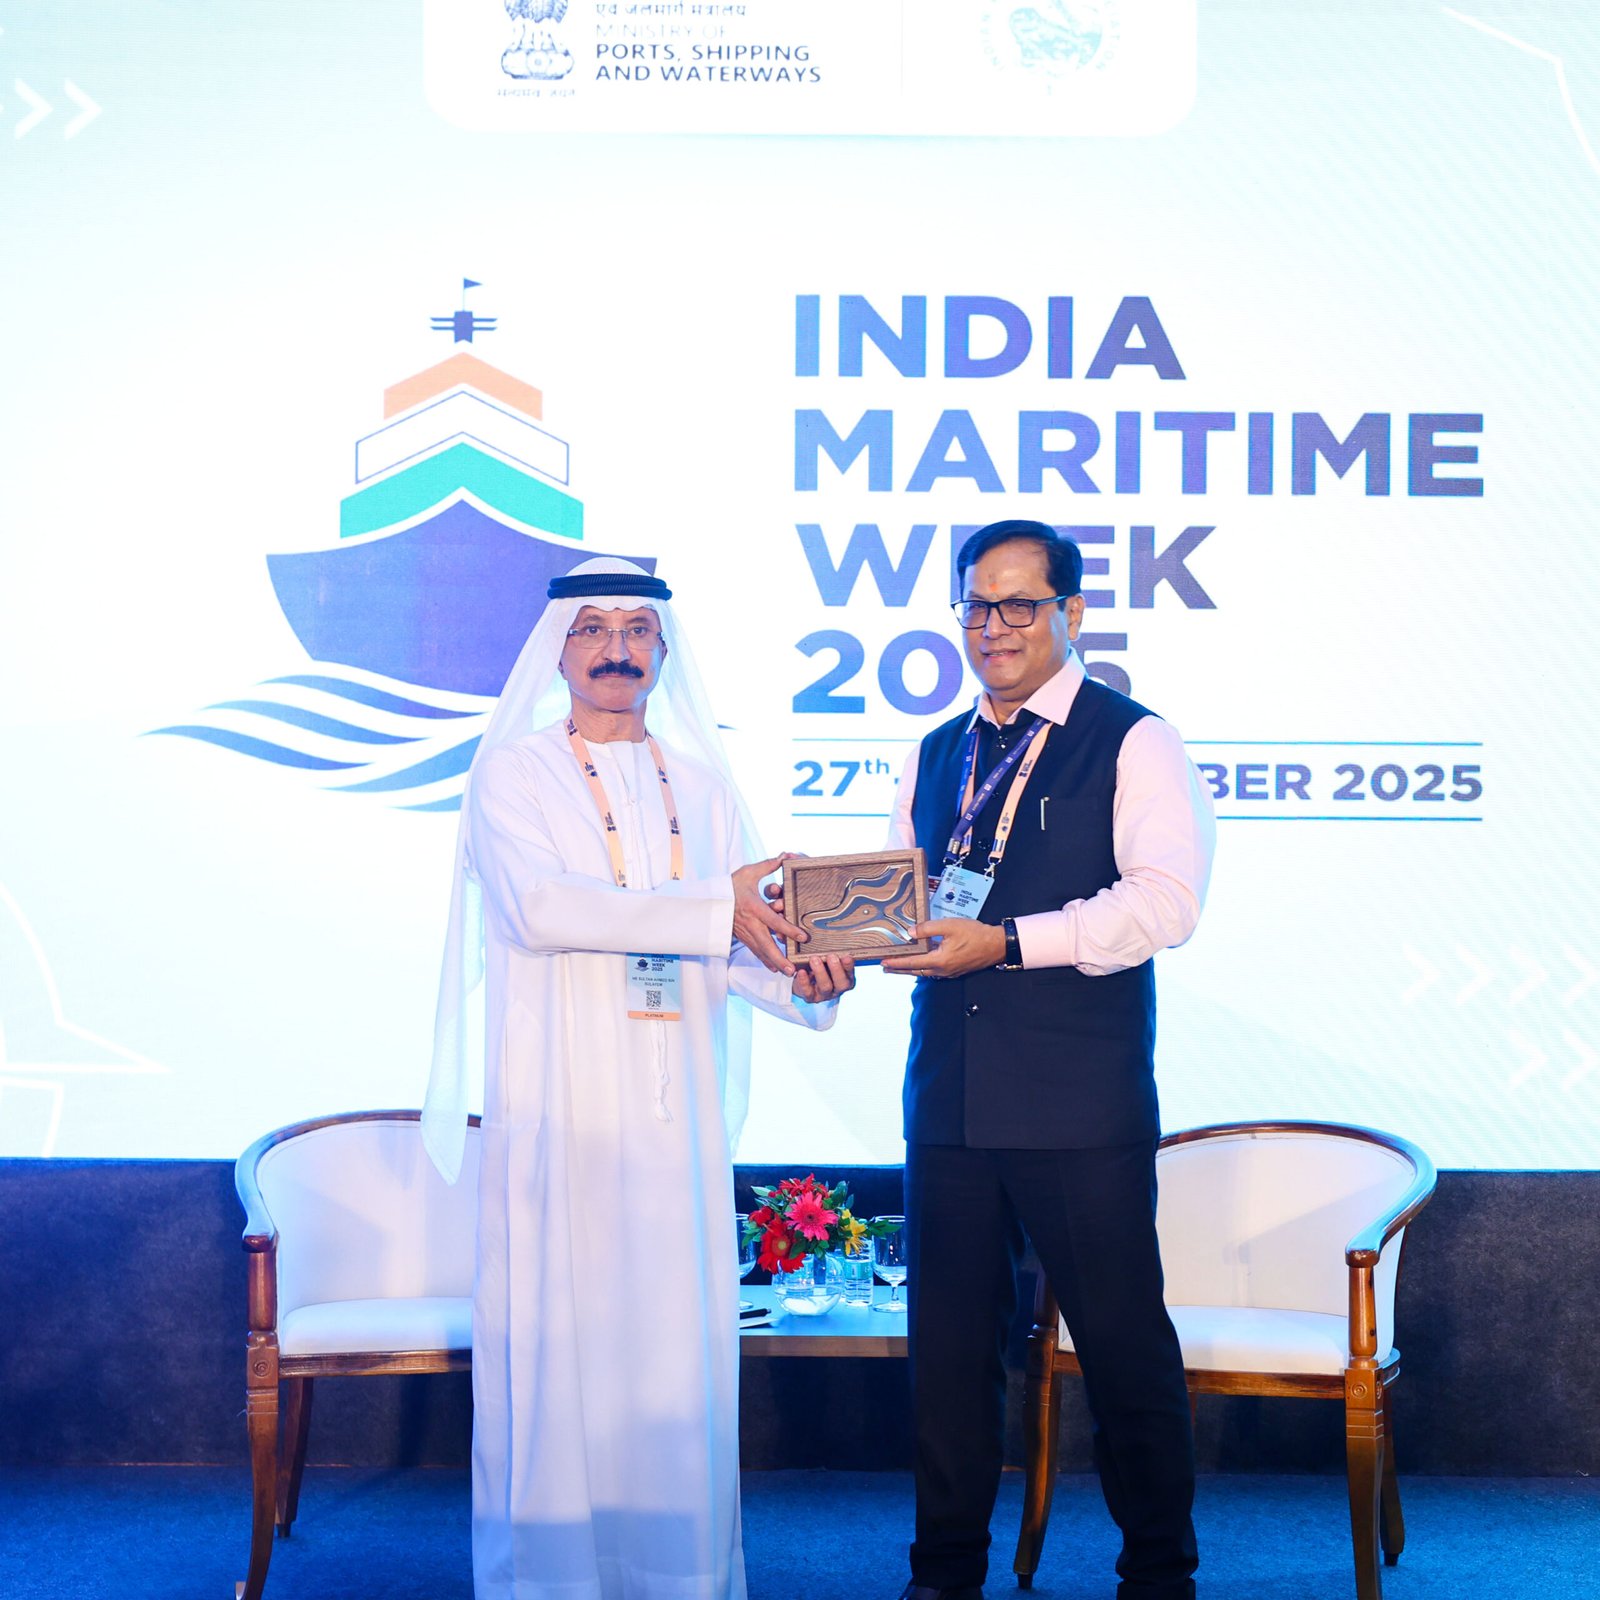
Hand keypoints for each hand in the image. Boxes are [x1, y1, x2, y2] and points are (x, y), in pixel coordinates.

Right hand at [732, 855, 805, 975]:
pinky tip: (774, 969)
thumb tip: (786, 855)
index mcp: (753, 907)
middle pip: (766, 944)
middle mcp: (750, 923)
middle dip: (780, 958)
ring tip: (787, 973)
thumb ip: (768, 866)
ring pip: (761, 951)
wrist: (709, 899)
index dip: (788, 929)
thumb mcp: (748, 872)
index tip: (803, 936)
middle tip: (792, 969)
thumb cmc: (730, 885)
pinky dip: (764, 960)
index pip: (774, 921)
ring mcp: (745, 932)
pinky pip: (755, 951)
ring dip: (774, 963)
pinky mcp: (742, 936)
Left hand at [792, 953, 855, 1003]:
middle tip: (831, 956)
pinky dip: (804, 981)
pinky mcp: (810, 997)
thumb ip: (832, 954)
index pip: (850, 973)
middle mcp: (837, 989)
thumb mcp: (828, 960)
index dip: (849, 966)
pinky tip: (801, 971)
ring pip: (825, 987)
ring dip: (820, 972)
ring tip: (814, 959)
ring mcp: (824, 995)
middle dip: (836, 969)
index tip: (846, 956)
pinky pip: (808, 992)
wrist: (804, 979)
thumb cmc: (821, 966)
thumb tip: (835, 938)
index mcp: (846, 979)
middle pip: (841, 983)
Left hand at [881, 919, 1006, 979]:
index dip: (896, 963)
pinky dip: (923, 968)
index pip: (912, 963)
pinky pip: (934, 971)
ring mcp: (949, 972)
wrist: (996, 944)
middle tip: (886, 969)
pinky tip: (921, 964)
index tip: (884, 963)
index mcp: (939, 960)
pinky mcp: (955, 970)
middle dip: (899, 970)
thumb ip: (928, 928)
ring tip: (899, 967)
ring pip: (925, 972)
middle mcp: (942, 970)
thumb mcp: (949, 926)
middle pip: (916, 971)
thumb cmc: (976, 934)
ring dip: (911, 969)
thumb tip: (910, 932)